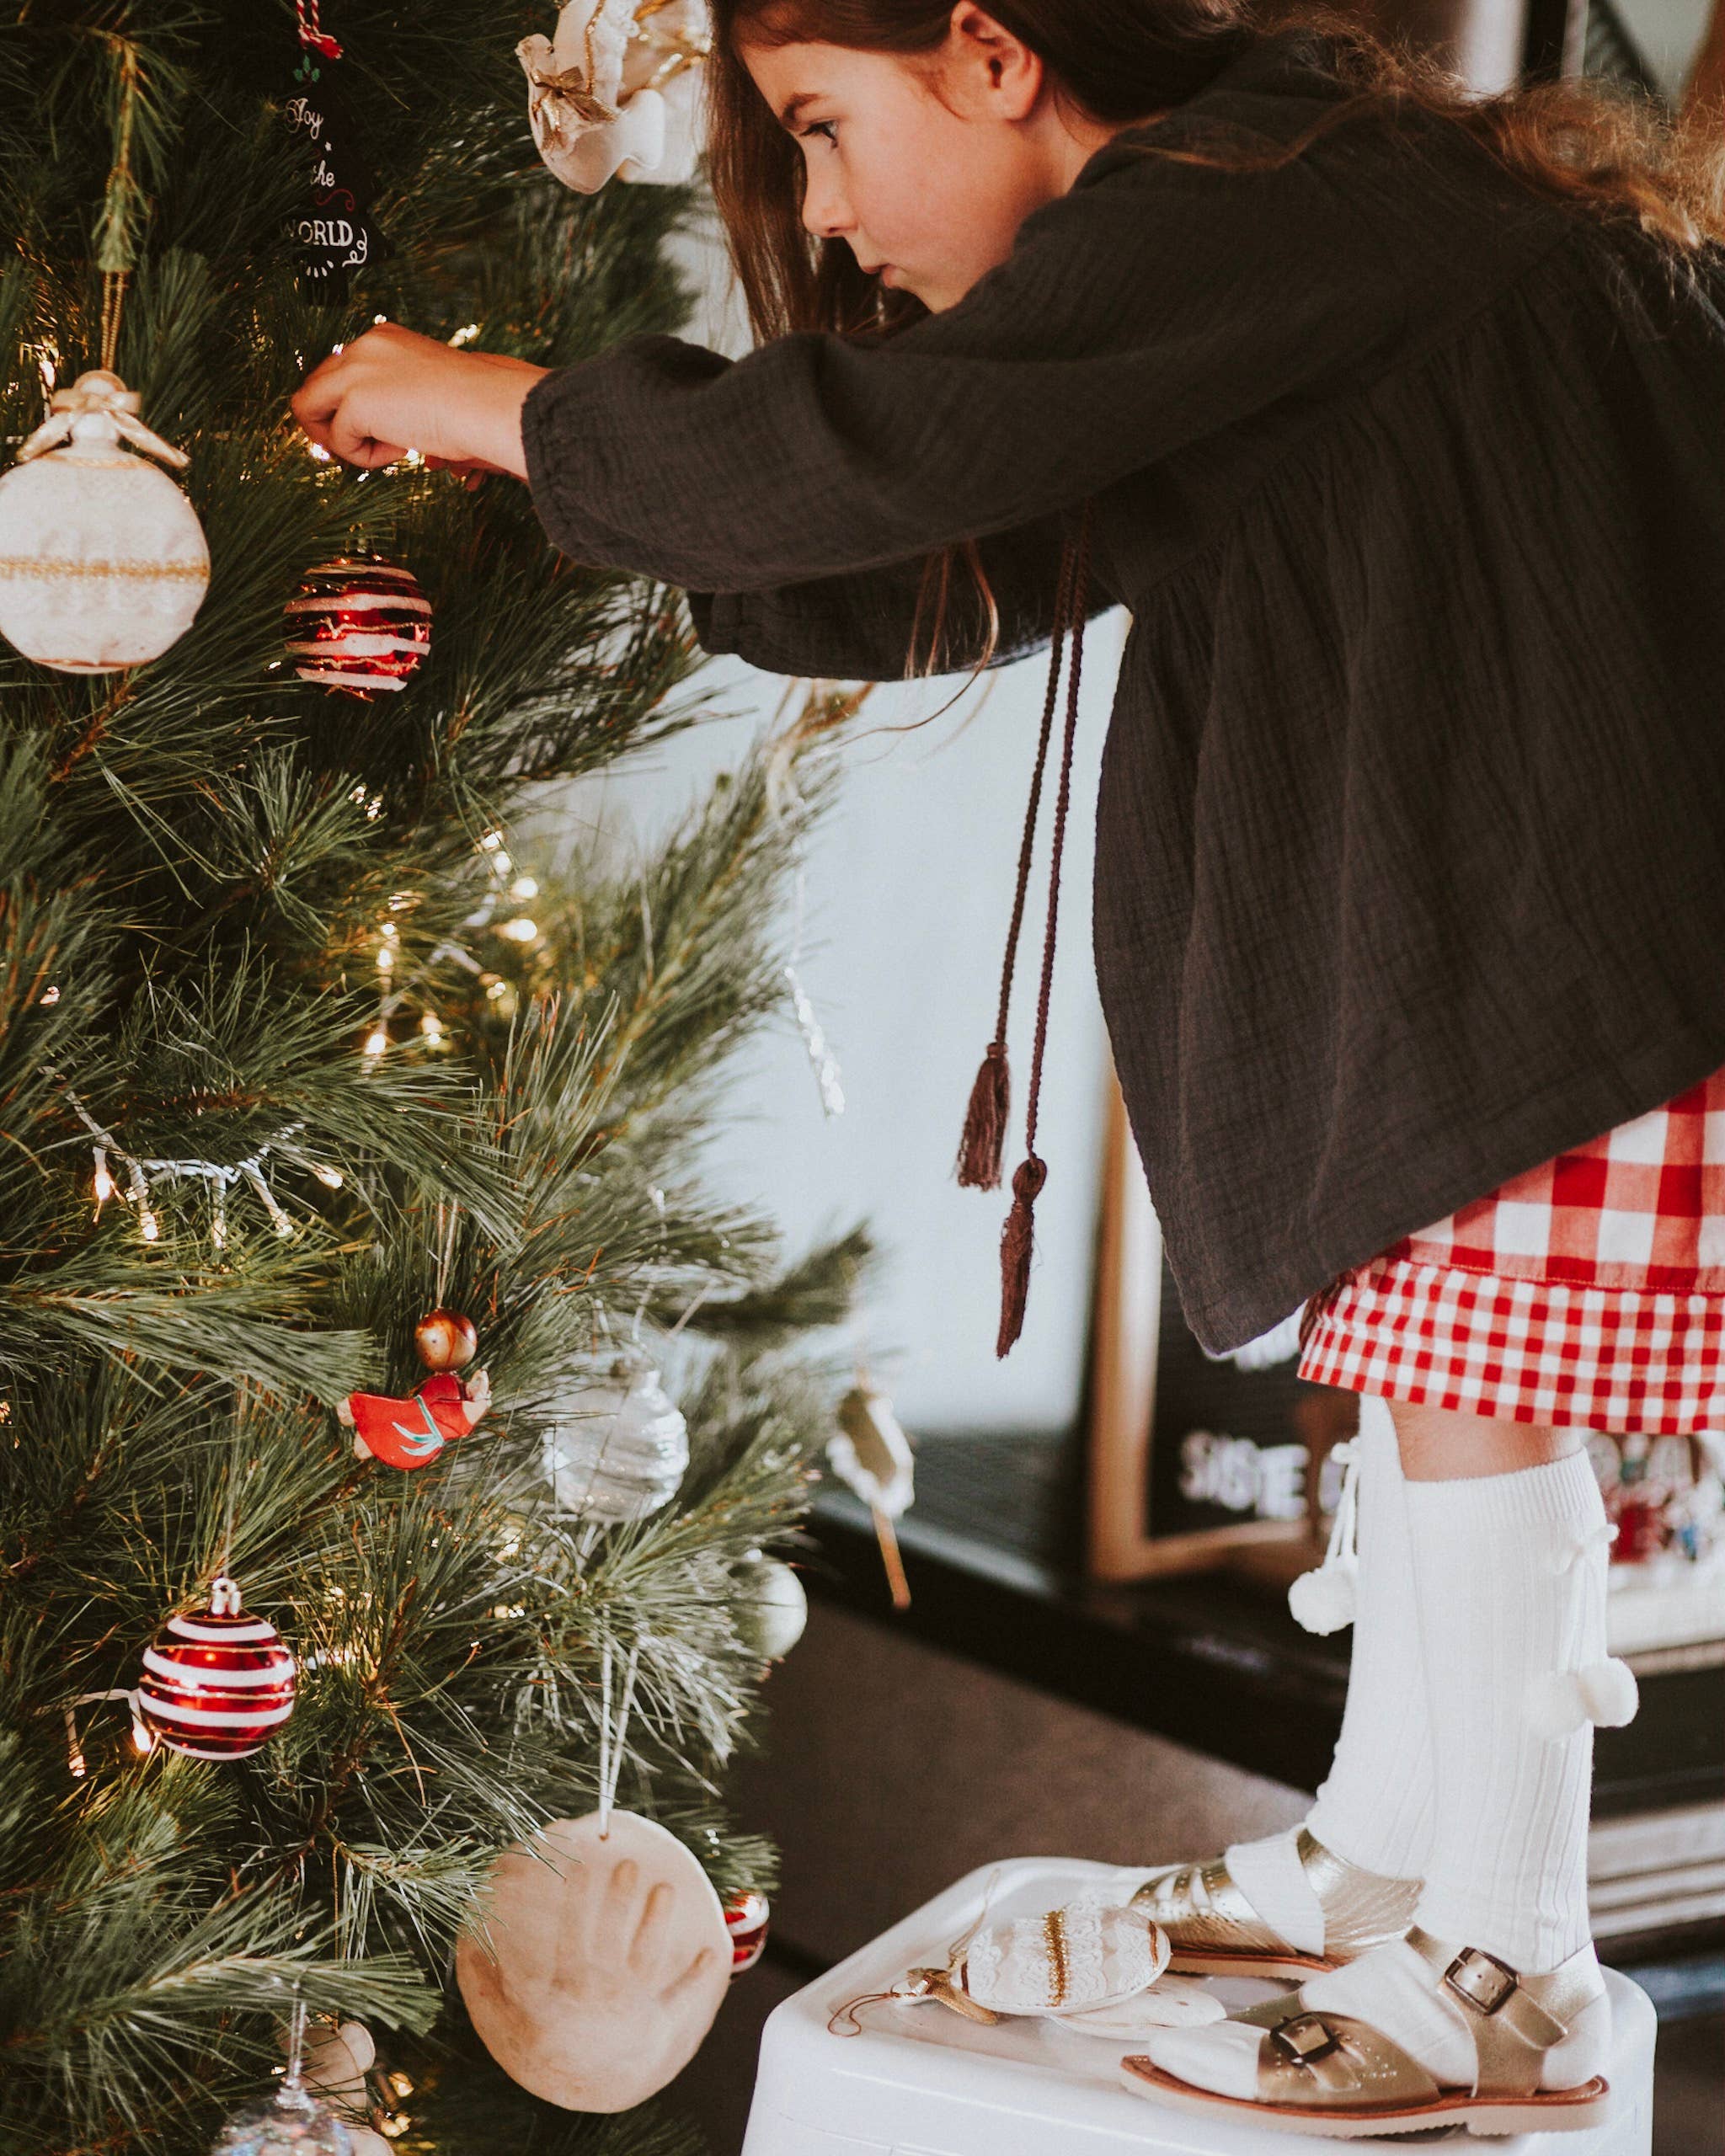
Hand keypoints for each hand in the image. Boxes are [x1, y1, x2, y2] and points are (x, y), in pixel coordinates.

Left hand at [290, 321, 549, 479]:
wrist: (487, 406)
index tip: (372, 430)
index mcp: (384, 338)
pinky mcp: (356, 401)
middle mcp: (363, 346)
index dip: (345, 405)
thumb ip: (394, 396)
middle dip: (329, 422)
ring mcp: (355, 370)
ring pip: (308, 408)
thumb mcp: (427, 389)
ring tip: (384, 450)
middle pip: (315, 385)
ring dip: (339, 439)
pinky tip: (401, 450)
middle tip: (359, 448)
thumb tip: (377, 430)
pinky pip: (338, 440)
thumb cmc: (473, 405)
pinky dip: (363, 456)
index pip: (340, 369)